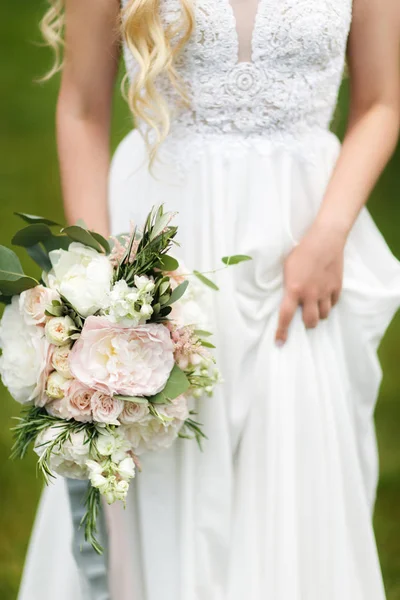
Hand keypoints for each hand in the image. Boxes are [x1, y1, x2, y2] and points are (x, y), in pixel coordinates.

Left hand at [275, 225, 345, 344]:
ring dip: (319, 314)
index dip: (282, 331)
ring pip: (324, 315)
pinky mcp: (337, 287)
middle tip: (305, 319)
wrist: (325, 240)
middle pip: (311, 322)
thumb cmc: (301, 251)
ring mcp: (325, 292)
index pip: (286, 316)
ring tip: (315, 307)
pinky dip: (329, 303)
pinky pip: (334, 303)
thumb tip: (284, 297)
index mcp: (294, 290)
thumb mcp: (287, 268)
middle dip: (307, 324)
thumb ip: (287, 285)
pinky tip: (325, 297)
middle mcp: (310, 295)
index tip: (280, 343)